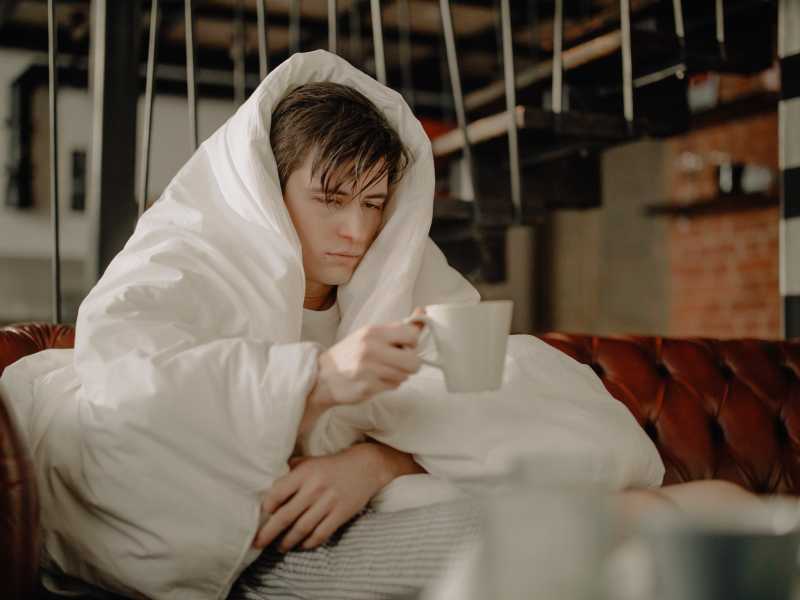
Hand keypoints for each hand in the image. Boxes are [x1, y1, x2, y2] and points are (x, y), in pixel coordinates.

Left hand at [252, 443, 389, 551]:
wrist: (366, 466)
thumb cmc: (332, 464)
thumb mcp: (311, 461)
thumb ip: (292, 470)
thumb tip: (270, 482)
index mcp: (305, 473)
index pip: (278, 493)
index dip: (267, 507)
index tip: (262, 516)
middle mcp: (315, 488)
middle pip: (286, 516)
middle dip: (269, 533)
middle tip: (257, 543)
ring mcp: (328, 502)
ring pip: (302, 529)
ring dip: (287, 541)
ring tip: (279, 547)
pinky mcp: (341, 514)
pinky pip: (320, 534)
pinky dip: (309, 543)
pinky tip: (301, 545)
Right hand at [307, 307, 427, 408]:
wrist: (323, 376)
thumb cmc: (351, 353)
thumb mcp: (371, 334)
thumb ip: (398, 327)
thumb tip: (422, 311)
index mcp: (373, 332)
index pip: (411, 334)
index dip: (413, 342)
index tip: (404, 345)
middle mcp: (371, 349)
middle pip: (414, 361)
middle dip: (410, 364)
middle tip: (399, 362)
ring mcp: (369, 370)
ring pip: (405, 376)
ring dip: (399, 375)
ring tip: (382, 371)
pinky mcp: (368, 387)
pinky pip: (394, 386)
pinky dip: (388, 385)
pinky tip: (375, 380)